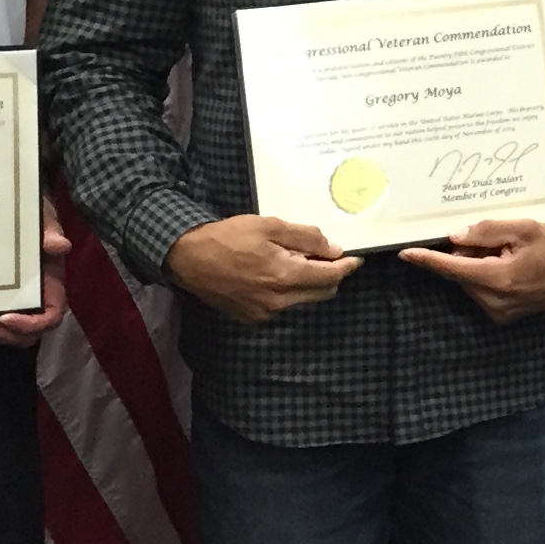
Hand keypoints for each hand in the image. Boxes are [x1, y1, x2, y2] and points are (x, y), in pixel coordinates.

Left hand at [0, 193, 72, 346]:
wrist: (4, 200)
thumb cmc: (30, 211)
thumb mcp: (40, 214)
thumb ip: (49, 229)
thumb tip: (60, 246)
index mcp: (49, 281)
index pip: (52, 314)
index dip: (34, 324)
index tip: (8, 317)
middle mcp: (31, 294)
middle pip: (29, 332)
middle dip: (9, 335)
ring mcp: (7, 296)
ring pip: (5, 331)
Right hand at [166, 214, 359, 325]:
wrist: (188, 258)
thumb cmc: (228, 237)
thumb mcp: (269, 226)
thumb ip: (306, 238)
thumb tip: (334, 249)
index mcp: (284, 276)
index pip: (330, 277)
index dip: (347, 266)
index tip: (356, 258)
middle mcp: (278, 301)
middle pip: (322, 292)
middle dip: (330, 275)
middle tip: (323, 255)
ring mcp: (264, 313)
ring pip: (303, 299)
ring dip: (308, 282)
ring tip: (294, 260)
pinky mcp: (252, 317)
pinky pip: (283, 305)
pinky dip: (288, 291)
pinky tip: (273, 273)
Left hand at [401, 219, 544, 324]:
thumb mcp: (524, 229)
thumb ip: (488, 231)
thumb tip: (455, 237)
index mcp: (499, 278)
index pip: (453, 267)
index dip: (428, 260)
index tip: (406, 253)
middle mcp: (494, 300)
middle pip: (461, 272)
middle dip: (466, 253)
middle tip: (494, 240)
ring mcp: (497, 312)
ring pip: (469, 281)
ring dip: (477, 265)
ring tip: (506, 254)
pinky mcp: (501, 316)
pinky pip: (480, 291)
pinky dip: (485, 276)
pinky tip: (508, 267)